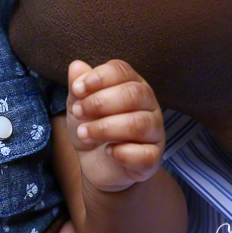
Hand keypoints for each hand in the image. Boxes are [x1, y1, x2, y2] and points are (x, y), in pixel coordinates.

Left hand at [66, 59, 164, 192]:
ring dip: (105, 128)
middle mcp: (148, 104)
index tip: (77, 89)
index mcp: (130, 84)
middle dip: (100, 102)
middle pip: (133, 94)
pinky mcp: (154, 157)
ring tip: (84, 133)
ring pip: (139, 123)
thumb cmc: (91, 127)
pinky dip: (122, 153)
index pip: (122, 71)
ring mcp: (154, 131)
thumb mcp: (78, 106)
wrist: (98, 165)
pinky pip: (145, 154)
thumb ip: (78, 88)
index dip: (99, 77)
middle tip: (78, 112)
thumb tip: (76, 66)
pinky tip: (108, 152)